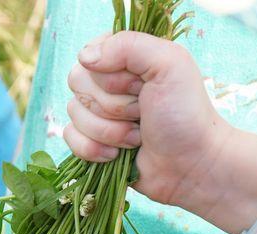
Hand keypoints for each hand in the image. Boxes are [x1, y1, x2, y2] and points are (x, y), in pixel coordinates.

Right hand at [64, 32, 225, 208]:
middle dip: (113, 106)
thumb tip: (84, 57)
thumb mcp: (169, 64)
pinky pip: (69, 139)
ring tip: (136, 136)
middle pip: (78, 86)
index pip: (90, 56)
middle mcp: (107, 82)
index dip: (112, 76)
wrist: (188, 164)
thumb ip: (129, 46)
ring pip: (74, 115)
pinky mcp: (90, 141)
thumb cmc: (184, 113)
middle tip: (142, 113)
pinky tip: (117, 154)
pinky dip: (94, 150)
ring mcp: (97, 113)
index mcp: (125, 57)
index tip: (140, 85)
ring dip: (109, 131)